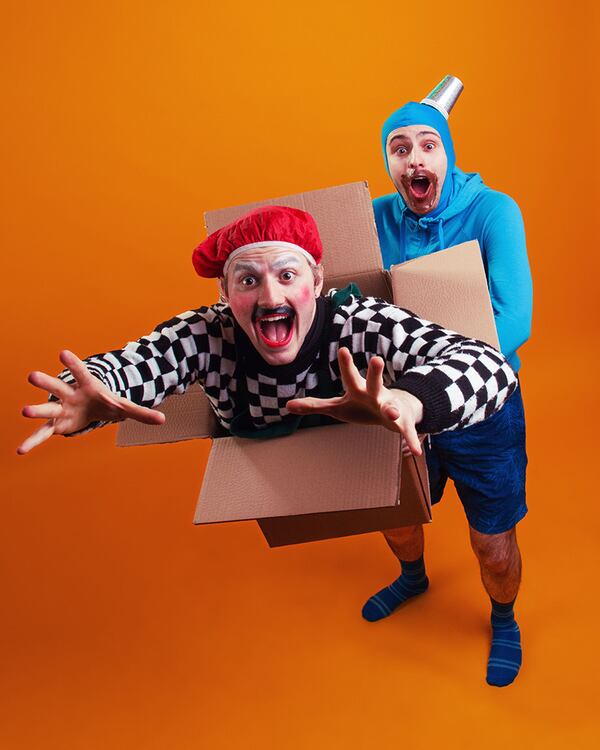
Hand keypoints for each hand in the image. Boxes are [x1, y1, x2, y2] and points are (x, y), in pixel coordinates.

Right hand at [17, 349, 165, 454]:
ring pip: (47, 407)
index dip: (73, 363)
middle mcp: (70, 394)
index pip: (80, 372)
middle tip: (32, 375)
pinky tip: (21, 450)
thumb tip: (163, 420)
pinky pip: (43, 433)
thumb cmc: (105, 403)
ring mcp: (60, 408)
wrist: (91, 409)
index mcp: (87, 386)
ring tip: (24, 411)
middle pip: (57, 386)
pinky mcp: (56, 424)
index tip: (63, 352)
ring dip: (36, 409)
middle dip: (46, 382)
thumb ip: (141, 413)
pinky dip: (33, 441)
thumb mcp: (123, 407)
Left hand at [286, 347, 424, 454]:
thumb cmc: (361, 406)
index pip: (350, 376)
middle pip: (374, 383)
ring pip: (392, 406)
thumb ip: (315, 405)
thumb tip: (287, 405)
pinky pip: (407, 432)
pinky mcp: (402, 423)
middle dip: (375, 373)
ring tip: (391, 412)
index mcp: (359, 390)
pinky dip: (412, 441)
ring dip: (392, 409)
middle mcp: (376, 394)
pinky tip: (417, 452)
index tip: (343, 349)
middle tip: (375, 359)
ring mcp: (390, 408)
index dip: (347, 364)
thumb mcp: (337, 407)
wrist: (395, 411)